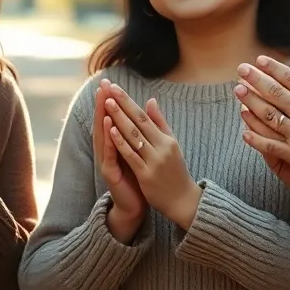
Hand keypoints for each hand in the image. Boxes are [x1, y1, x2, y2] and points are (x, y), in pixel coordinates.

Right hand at [92, 79, 146, 241]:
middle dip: (103, 104)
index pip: (111, 118)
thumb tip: (142, 111)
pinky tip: (109, 127)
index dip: (111, 101)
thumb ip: (137, 133)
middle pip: (103, 123)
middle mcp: (108, 151)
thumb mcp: (138, 152)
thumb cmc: (137, 177)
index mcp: (115, 144)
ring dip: (103, 118)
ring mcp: (107, 162)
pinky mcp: (110, 173)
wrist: (134, 206)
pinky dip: (109, 140)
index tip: (111, 83)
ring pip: (104, 136)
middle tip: (102, 85)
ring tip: (104, 100)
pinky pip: (109, 154)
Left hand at [103, 84, 201, 229]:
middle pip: (138, 122)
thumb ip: (160, 123)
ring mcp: (154, 161)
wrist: (183, 200)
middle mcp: (162, 147)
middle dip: (122, 105)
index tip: (116, 88)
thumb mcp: (171, 145)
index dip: (129, 101)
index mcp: (167, 139)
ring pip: (133, 136)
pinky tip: (111, 130)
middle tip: (109, 89)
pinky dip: (121, 142)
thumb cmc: (175, 172)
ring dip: (119, 119)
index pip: (144, 116)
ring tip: (107, 103)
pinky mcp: (146, 175)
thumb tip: (150, 100)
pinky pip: (131, 155)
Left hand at [234, 57, 289, 192]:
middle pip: (276, 94)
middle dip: (256, 79)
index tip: (260, 60)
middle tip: (241, 69)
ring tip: (238, 91)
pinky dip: (255, 138)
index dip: (275, 68)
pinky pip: (270, 146)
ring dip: (251, 103)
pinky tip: (243, 130)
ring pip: (269, 116)